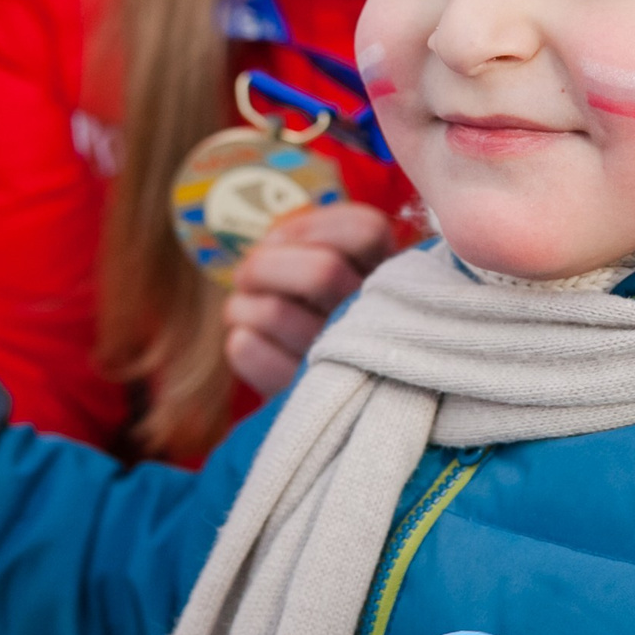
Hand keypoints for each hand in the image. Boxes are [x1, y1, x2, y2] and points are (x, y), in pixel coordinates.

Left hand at [223, 202, 394, 395]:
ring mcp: (344, 365)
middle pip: (321, 272)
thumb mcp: (348, 279)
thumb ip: (320, 249)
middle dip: (264, 265)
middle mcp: (379, 321)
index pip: (366, 231)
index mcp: (393, 280)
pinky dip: (240, 343)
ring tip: (246, 312)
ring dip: (243, 306)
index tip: (278, 238)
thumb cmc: (334, 323)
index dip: (310, 227)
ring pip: (274, 313)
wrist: (339, 406)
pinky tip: (252, 345)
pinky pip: (246, 351)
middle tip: (246, 275)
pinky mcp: (300, 395)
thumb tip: (274, 239)